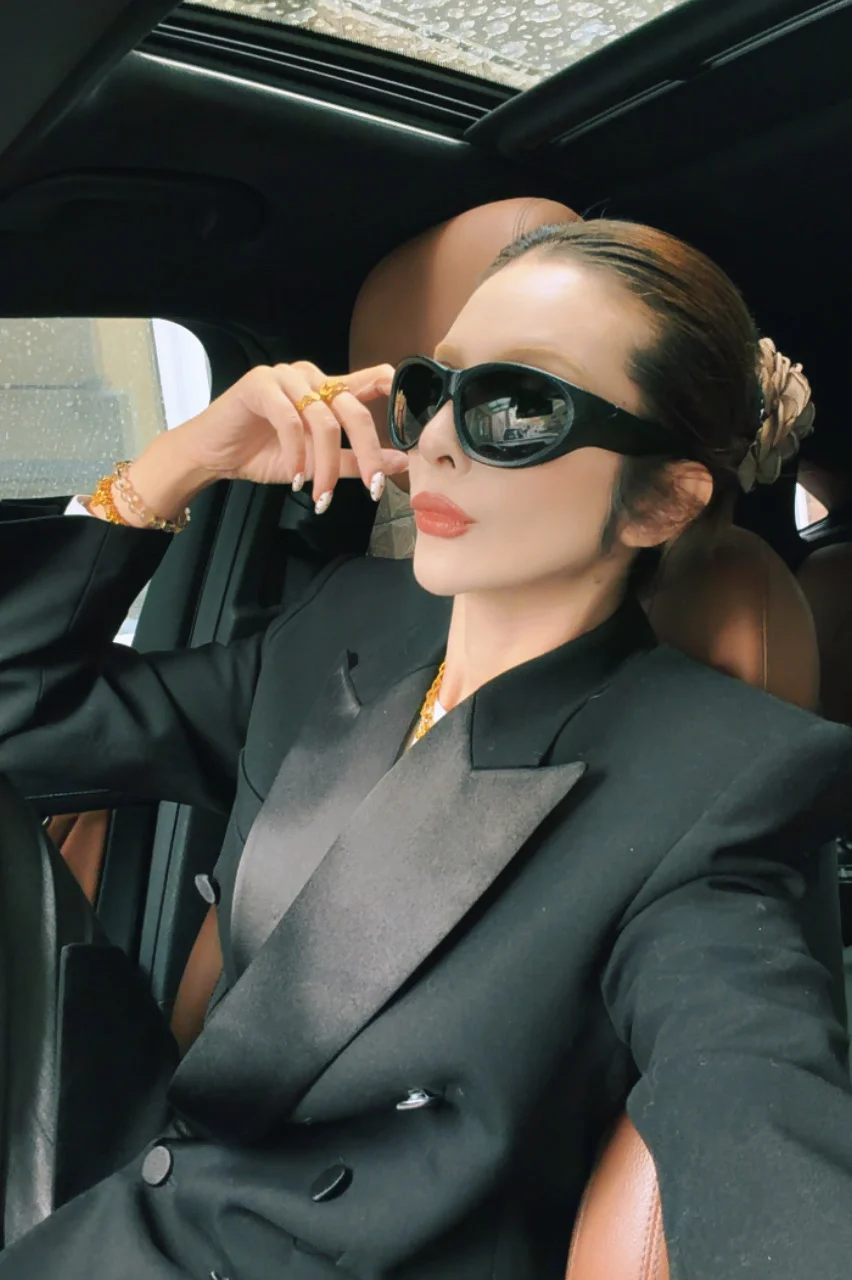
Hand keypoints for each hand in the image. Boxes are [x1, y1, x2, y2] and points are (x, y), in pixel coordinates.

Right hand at [169, 361, 407, 509]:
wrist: (212, 455)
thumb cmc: (262, 454)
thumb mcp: (317, 464)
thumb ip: (355, 461)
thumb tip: (399, 462)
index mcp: (328, 390)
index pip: (373, 378)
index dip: (396, 394)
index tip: (413, 425)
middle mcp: (311, 377)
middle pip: (354, 409)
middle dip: (367, 452)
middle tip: (373, 487)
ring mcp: (285, 377)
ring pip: (323, 420)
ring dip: (325, 464)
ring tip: (319, 494)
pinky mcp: (259, 385)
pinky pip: (291, 420)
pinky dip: (297, 454)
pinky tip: (297, 477)